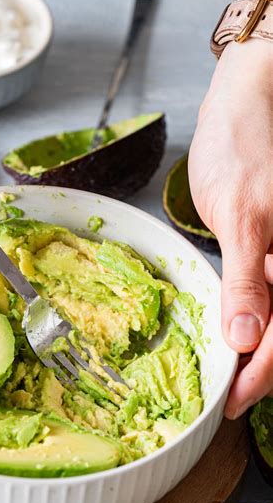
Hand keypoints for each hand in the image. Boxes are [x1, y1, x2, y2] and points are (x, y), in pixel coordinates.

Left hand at [189, 39, 272, 417]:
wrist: (246, 100)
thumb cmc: (245, 145)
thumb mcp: (242, 215)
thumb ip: (248, 280)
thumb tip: (249, 339)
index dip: (263, 375)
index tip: (234, 402)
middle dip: (265, 369)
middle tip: (233, 398)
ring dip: (265, 350)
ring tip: (238, 376)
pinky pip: (271, 291)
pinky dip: (259, 318)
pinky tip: (243, 334)